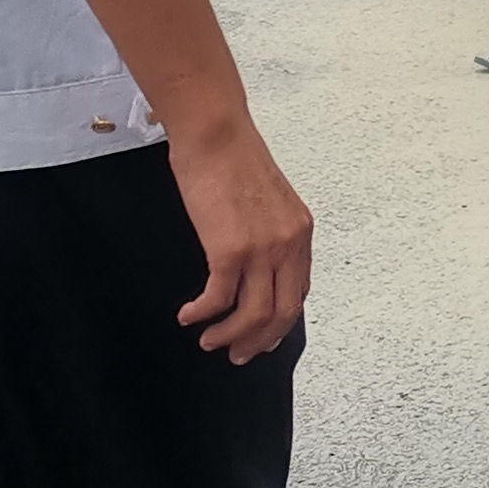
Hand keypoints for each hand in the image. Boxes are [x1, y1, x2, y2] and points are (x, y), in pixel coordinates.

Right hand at [167, 117, 313, 363]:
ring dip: (229, 335)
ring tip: (208, 341)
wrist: (215, 132)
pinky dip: (202, 313)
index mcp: (300, 231)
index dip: (280, 322)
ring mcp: (262, 248)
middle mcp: (289, 243)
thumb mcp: (266, 198)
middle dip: (259, 342)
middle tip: (237, 355)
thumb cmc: (232, 156)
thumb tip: (253, 262)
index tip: (263, 337)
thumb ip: (268, 231)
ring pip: (253, 314)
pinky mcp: (230, 249)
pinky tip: (188, 315)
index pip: (298, 292)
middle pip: (282, 313)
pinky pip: (219, 298)